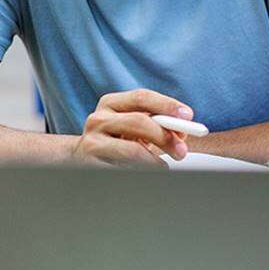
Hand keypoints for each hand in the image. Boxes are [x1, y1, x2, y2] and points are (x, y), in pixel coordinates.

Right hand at [73, 89, 191, 167]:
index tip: (188, 116)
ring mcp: (92, 141)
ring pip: (133, 150)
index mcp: (110, 103)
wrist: (80, 158)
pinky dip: (142, 171)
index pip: (141, 97)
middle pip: (139, 122)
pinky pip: (125, 169)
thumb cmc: (115, 141)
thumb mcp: (131, 127)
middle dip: (165, 136)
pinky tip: (145, 172)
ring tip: (163, 167)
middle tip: (181, 151)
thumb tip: (180, 132)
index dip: (167, 105)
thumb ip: (155, 124)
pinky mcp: (91, 164)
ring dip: (155, 160)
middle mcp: (98, 119)